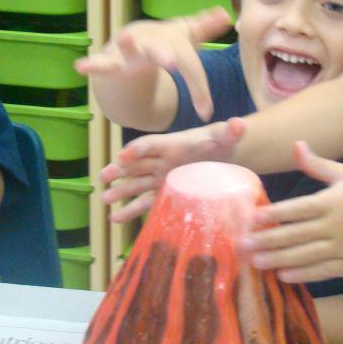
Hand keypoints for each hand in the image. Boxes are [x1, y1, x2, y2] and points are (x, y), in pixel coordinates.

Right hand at [75, 6, 231, 120]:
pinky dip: (91, 65)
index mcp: (172, 41)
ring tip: (124, 38)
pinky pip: (101, 64)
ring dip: (128, 45)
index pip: (189, 65)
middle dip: (165, 55)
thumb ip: (204, 29)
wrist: (133, 40)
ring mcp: (129, 50)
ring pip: (130, 49)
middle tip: (172, 62)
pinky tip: (80, 66)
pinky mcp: (111, 60)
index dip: (198, 88)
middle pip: (160, 50)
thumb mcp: (184, 38)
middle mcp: (151, 43)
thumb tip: (225, 14)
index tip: (206, 113)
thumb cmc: (165, 44)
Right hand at [101, 118, 244, 220]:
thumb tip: (238, 124)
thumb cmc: (221, 143)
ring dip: (120, 191)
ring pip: (136, 183)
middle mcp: (161, 160)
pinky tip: (114, 219)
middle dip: (120, 169)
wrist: (223, 157)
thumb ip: (230, 131)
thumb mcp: (225, 137)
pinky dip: (130, 210)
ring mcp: (160, 177)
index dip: (138, 148)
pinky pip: (144, 202)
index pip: (152, 144)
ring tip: (104, 199)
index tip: (123, 154)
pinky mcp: (163, 193)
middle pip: (137, 163)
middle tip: (104, 176)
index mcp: (173, 144)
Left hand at [237, 141, 342, 281]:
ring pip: (305, 255)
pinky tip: (283, 275)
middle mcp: (334, 226)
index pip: (297, 209)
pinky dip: (302, 274)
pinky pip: (322, 271)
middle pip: (295, 235)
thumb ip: (317, 164)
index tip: (252, 219)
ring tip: (256, 262)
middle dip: (267, 240)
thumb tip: (296, 144)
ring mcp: (342, 248)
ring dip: (278, 259)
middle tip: (243, 245)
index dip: (274, 214)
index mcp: (331, 202)